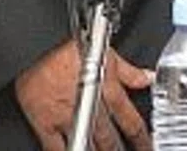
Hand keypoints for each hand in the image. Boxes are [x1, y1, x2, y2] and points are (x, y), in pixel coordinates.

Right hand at [14, 38, 151, 150]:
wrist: (38, 47)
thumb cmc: (69, 46)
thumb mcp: (108, 53)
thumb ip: (129, 72)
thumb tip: (147, 78)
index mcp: (108, 92)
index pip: (131, 122)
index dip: (142, 138)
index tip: (146, 146)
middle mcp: (90, 108)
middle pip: (110, 140)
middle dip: (118, 150)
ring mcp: (67, 118)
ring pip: (87, 146)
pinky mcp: (45, 123)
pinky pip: (56, 149)